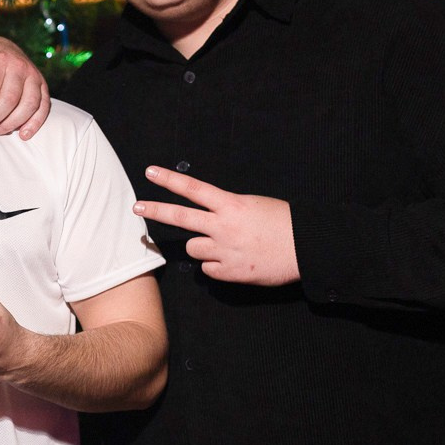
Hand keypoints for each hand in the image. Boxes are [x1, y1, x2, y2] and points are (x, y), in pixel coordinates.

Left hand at [135, 165, 300, 284]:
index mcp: (231, 205)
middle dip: (155, 211)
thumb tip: (211, 221)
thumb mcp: (255, 206)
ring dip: (203, 248)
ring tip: (227, 247)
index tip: (150, 172)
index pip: (193, 188)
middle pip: (180, 217)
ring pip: (193, 249)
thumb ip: (229, 211)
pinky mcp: (228, 272)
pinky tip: (235, 262)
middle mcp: (222, 226)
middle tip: (137, 207)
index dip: (169, 180)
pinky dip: (217, 267)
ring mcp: (223, 250)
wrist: (307, 249)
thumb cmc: (285, 223)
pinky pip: (208, 270)